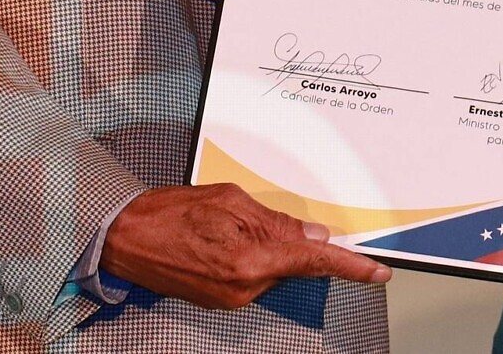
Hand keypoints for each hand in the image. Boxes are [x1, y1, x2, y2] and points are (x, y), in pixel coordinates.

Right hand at [101, 183, 390, 308]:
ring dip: (265, 247)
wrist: (124, 238)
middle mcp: (245, 288)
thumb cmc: (169, 213)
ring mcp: (232, 299)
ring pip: (273, 271)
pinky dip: (249, 257)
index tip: (377, 271)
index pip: (314, 263)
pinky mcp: (221, 302)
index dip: (350, 267)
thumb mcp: (229, 200)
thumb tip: (311, 236)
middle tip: (255, 216)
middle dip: (289, 240)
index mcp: (251, 260)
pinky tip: (222, 239)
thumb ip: (276, 221)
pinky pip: (253, 278)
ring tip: (226, 225)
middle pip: (293, 265)